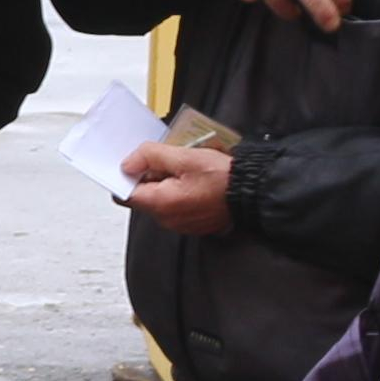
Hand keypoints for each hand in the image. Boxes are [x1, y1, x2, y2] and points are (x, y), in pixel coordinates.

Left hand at [123, 140, 238, 239]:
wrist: (254, 192)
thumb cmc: (224, 178)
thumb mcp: (184, 158)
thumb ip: (151, 157)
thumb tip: (128, 163)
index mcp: (161, 204)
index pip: (125, 194)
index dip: (127, 176)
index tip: (135, 162)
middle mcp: (168, 219)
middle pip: (143, 195)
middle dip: (149, 176)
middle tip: (167, 160)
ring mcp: (181, 223)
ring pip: (160, 199)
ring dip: (166, 182)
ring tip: (185, 168)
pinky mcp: (193, 222)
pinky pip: (176, 205)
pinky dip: (179, 191)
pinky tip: (194, 179)